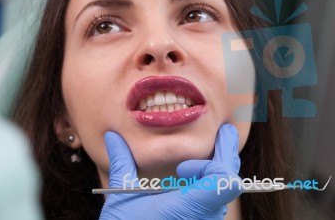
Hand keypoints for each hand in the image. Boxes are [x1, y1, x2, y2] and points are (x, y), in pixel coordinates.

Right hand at [100, 124, 241, 219]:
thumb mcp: (122, 199)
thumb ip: (122, 162)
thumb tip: (112, 135)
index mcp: (185, 209)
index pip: (225, 182)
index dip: (216, 163)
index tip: (183, 167)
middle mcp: (202, 219)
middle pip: (230, 183)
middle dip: (226, 154)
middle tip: (225, 132)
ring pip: (226, 194)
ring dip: (220, 171)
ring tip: (209, 156)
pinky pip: (217, 205)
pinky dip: (214, 187)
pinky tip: (197, 180)